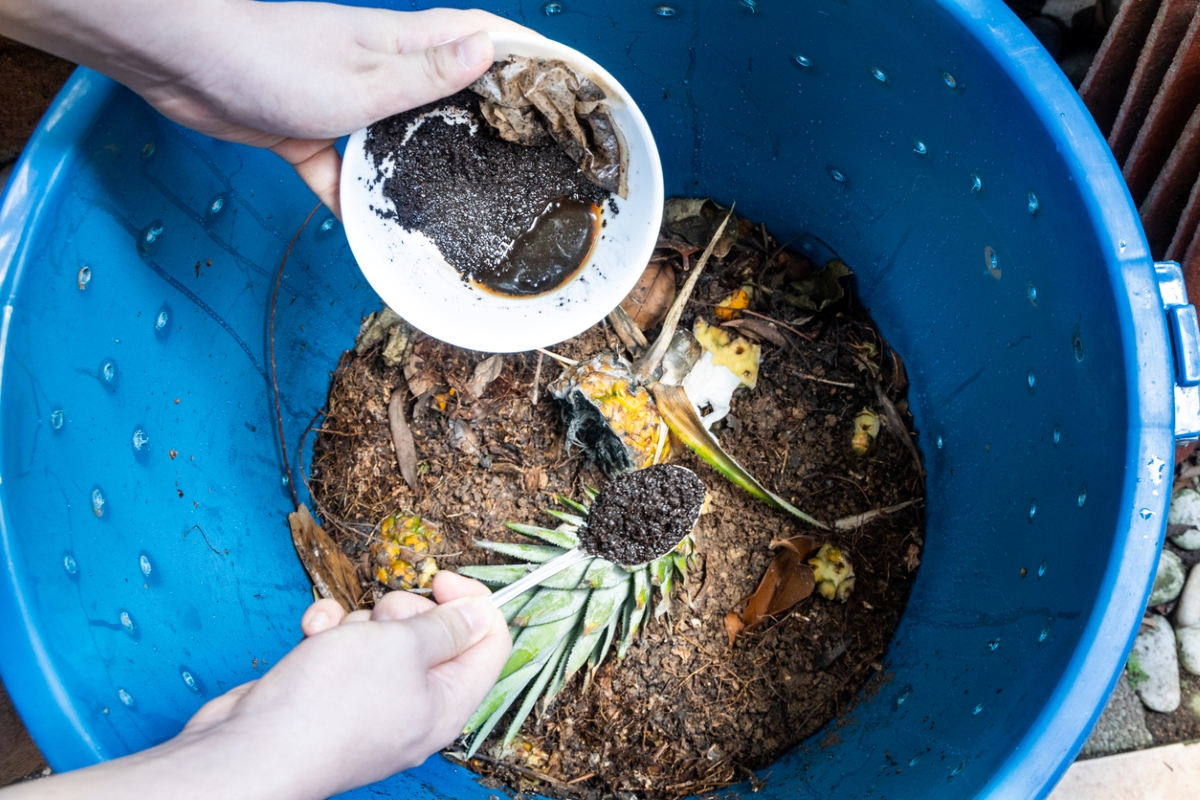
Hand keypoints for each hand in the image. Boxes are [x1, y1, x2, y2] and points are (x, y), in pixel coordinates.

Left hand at [0, 1, 534, 216]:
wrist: (184, 64)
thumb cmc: (273, 59)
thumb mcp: (365, 78)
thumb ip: (427, 75)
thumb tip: (491, 52)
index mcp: (404, 43)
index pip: (482, 35)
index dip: (526, 53)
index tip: (567, 80)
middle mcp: (381, 68)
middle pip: (446, 93)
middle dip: (484, 120)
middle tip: (523, 158)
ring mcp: (344, 100)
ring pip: (397, 140)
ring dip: (421, 168)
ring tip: (459, 205)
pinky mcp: (308, 130)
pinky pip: (342, 172)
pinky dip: (354, 200)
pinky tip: (368, 235)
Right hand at [183, 571, 510, 796]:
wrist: (252, 748)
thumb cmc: (330, 702)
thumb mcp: (402, 645)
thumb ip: (446, 626)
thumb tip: (480, 612)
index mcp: (448, 704)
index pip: (490, 643)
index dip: (473, 602)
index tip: (441, 580)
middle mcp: (415, 708)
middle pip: (435, 635)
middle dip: (406, 610)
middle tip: (384, 618)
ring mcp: (372, 704)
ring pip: (383, 637)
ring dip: (359, 621)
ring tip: (339, 637)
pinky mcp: (333, 696)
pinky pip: (344, 649)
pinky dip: (329, 634)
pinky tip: (313, 635)